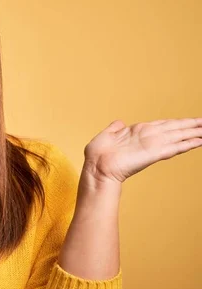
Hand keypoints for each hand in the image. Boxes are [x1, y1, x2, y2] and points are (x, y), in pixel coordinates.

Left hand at [82, 117, 201, 184]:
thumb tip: (120, 122)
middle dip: (192, 126)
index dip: (178, 122)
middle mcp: (148, 137)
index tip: (191, 121)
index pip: (164, 125)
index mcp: (139, 131)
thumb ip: (115, 128)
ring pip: (178, 137)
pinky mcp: (153, 154)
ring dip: (194, 133)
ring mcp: (152, 146)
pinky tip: (200, 141)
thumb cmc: (98, 154)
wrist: (96, 167)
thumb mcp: (106, 135)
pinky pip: (174, 147)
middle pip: (175, 129)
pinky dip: (187, 144)